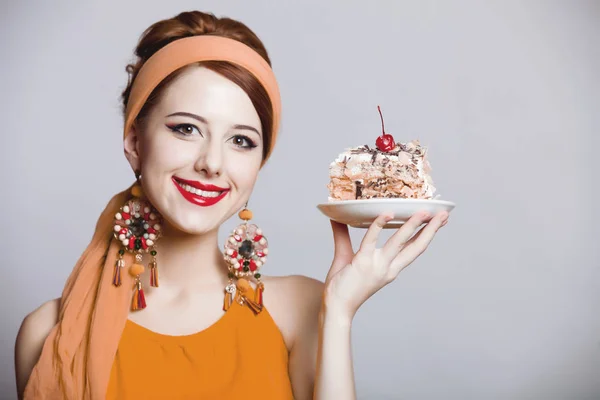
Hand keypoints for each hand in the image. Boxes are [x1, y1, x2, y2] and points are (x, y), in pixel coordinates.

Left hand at [323, 211, 448, 320]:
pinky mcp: (364, 263)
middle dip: (432, 230)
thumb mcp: (346, 256)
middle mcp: (389, 268)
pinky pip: (372, 240)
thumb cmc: (341, 286)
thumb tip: (337, 217)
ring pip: (401, 242)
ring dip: (414, 225)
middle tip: (444, 214)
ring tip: (425, 212)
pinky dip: (380, 225)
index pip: (413, 249)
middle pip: (416, 246)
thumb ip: (343, 236)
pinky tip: (388, 213)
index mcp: (389, 268)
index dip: (427, 235)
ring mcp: (378, 266)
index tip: (438, 222)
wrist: (335, 307)